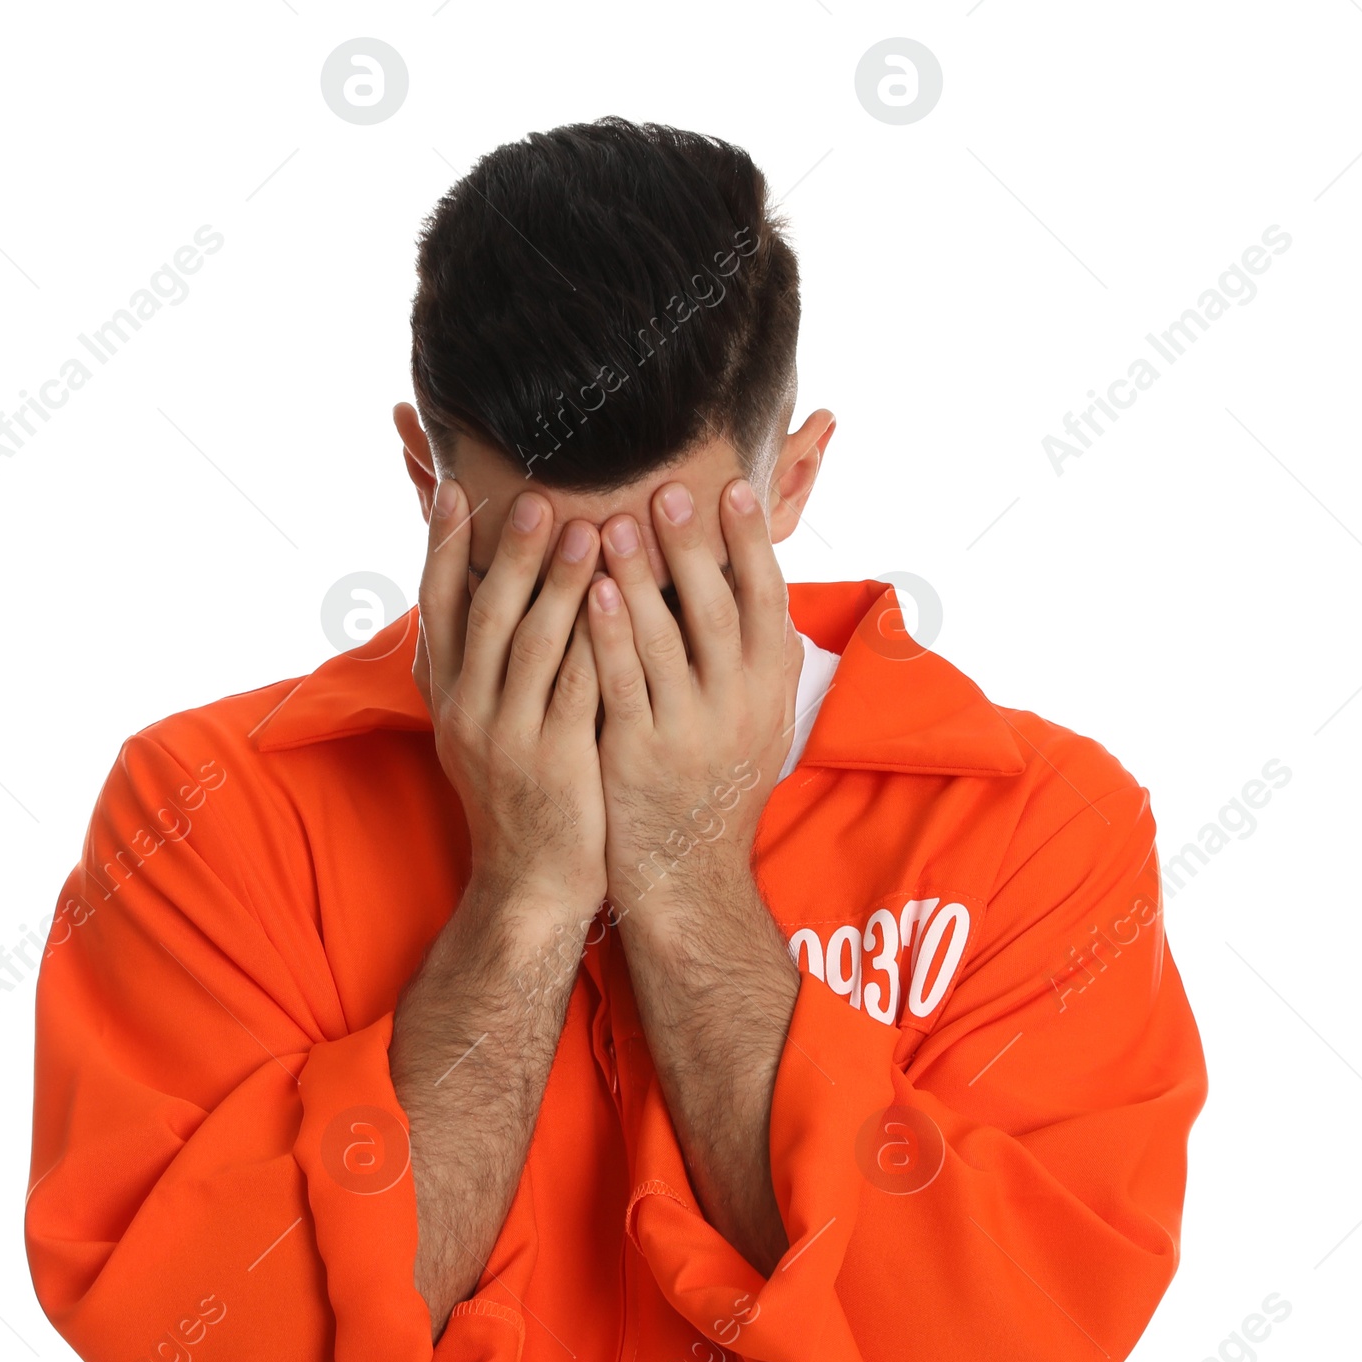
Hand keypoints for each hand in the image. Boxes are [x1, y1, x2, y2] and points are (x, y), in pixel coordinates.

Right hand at [413, 481, 606, 922]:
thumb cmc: (517, 797)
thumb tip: (479, 593)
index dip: (441, 549)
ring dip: (559, 584)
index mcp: (446, 698)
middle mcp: (468, 712)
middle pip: (486, 616)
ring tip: (588, 530)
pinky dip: (599, 641)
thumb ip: (477, 667)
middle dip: (510, 552)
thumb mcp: (476, 731)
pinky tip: (623, 602)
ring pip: (533, 646)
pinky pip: (579, 688)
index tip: (452, 492)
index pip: (437, 609)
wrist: (529, 884)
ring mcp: (509, 738)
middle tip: (536, 497)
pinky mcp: (556, 762)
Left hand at [585, 477, 800, 934]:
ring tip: (612, 522)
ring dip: (639, 578)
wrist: (688, 873)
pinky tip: (588, 595)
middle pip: (720, 610)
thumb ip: (754, 655)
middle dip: (694, 546)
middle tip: (668, 490)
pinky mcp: (640, 755)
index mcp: (773, 689)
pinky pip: (623, 685)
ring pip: (667, 641)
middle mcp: (741, 706)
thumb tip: (759, 577)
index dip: (750, 543)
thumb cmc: (714, 782)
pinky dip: (609, 636)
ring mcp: (691, 732)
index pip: (768, 599)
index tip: (732, 487)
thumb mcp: (756, 719)